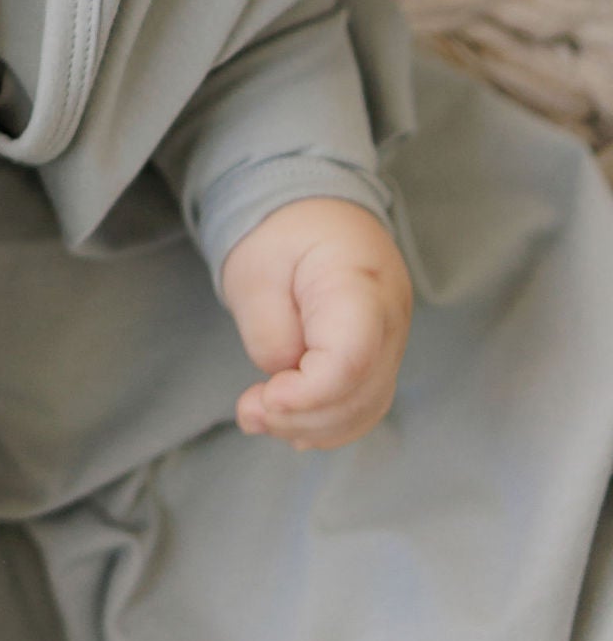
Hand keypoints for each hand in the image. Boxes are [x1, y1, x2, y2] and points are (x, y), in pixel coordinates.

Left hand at [216, 196, 411, 449]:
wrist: (319, 214)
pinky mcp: (381, 357)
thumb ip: (267, 328)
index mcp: (360, 282)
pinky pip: (364, 404)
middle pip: (361, 391)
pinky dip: (327, 423)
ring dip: (311, 426)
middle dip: (302, 416)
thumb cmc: (283, 235)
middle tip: (248, 413)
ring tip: (257, 417)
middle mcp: (390, 318)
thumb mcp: (254, 270)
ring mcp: (393, 341)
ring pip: (366, 407)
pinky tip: (289, 424)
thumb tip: (283, 378)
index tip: (265, 399)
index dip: (309, 393)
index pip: (351, 357)